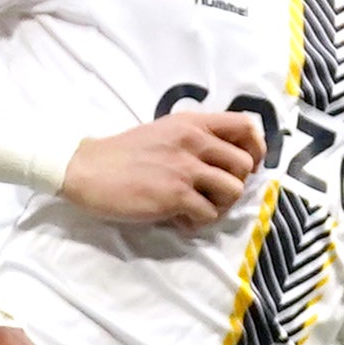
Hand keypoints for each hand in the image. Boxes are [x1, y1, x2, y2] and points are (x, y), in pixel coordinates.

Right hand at [61, 108, 263, 227]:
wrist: (88, 169)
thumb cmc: (124, 154)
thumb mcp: (165, 131)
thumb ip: (195, 138)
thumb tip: (226, 160)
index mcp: (192, 122)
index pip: (246, 125)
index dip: (256, 148)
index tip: (246, 165)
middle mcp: (194, 141)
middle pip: (245, 164)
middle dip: (234, 184)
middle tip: (212, 194)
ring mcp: (185, 168)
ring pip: (233, 191)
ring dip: (219, 205)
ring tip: (197, 208)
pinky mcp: (175, 195)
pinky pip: (209, 214)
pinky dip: (197, 222)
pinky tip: (178, 219)